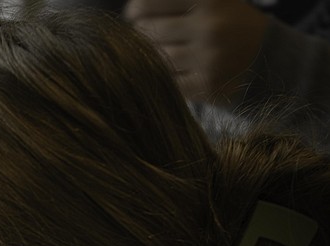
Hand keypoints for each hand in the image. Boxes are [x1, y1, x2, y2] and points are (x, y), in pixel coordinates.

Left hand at [124, 0, 269, 104]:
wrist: (265, 55)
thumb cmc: (225, 22)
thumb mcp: (209, 1)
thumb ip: (174, 3)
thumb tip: (132, 10)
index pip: (147, 4)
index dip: (136, 10)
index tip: (135, 15)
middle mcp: (210, 26)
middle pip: (148, 32)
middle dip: (144, 34)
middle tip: (153, 35)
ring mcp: (209, 57)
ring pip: (155, 58)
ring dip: (154, 57)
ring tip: (167, 50)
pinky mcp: (206, 84)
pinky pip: (166, 81)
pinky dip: (165, 76)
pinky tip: (175, 69)